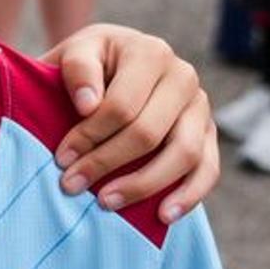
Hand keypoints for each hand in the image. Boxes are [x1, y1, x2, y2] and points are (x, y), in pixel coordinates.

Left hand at [46, 25, 218, 220]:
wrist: (115, 65)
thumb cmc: (91, 64)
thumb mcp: (77, 53)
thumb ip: (79, 69)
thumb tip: (89, 104)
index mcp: (151, 53)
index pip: (121, 105)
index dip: (89, 136)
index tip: (61, 159)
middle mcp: (183, 76)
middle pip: (149, 133)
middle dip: (106, 163)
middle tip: (71, 185)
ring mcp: (200, 107)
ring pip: (183, 154)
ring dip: (143, 185)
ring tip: (105, 203)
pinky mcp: (208, 134)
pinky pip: (208, 169)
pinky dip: (189, 196)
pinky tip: (163, 215)